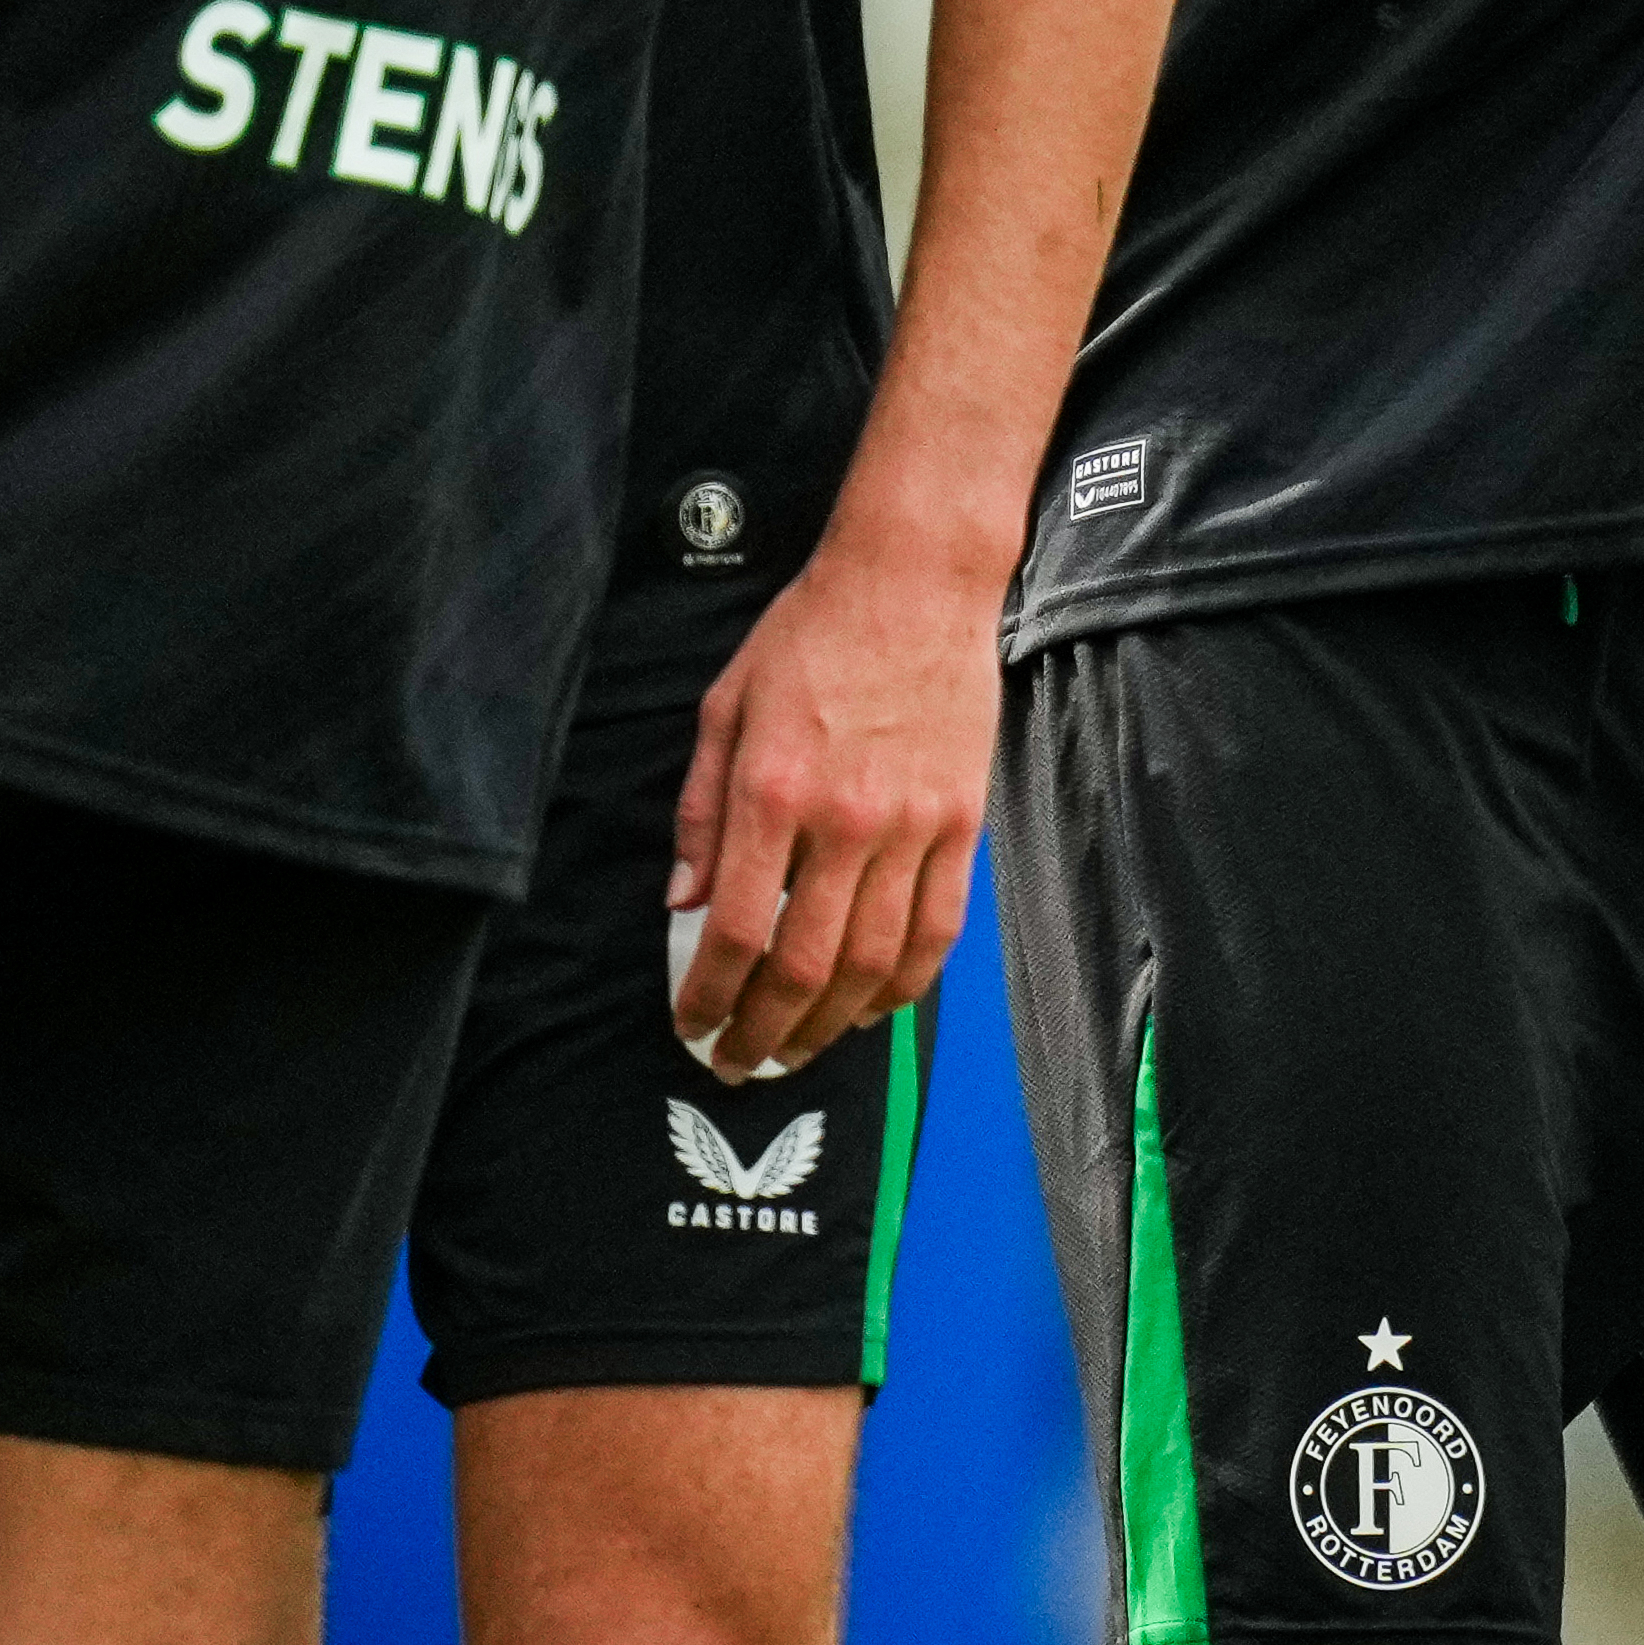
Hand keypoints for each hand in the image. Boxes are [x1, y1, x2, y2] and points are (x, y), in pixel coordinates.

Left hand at [668, 519, 996, 1084]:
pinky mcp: (960, 822)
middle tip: (741, 1063)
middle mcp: (844, 821)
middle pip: (804, 966)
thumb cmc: (811, 633)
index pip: (736, 931)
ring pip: (872, 963)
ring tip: (800, 1050)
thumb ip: (701, 810)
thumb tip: (682, 902)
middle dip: (765, 1032)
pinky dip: (904, 984)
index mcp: (773, 791)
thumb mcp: (725, 707)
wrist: (915, 581)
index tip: (693, 1026)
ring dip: (831, 1025)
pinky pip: (937, 930)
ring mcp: (912, 826)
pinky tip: (873, 1008)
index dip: (710, 996)